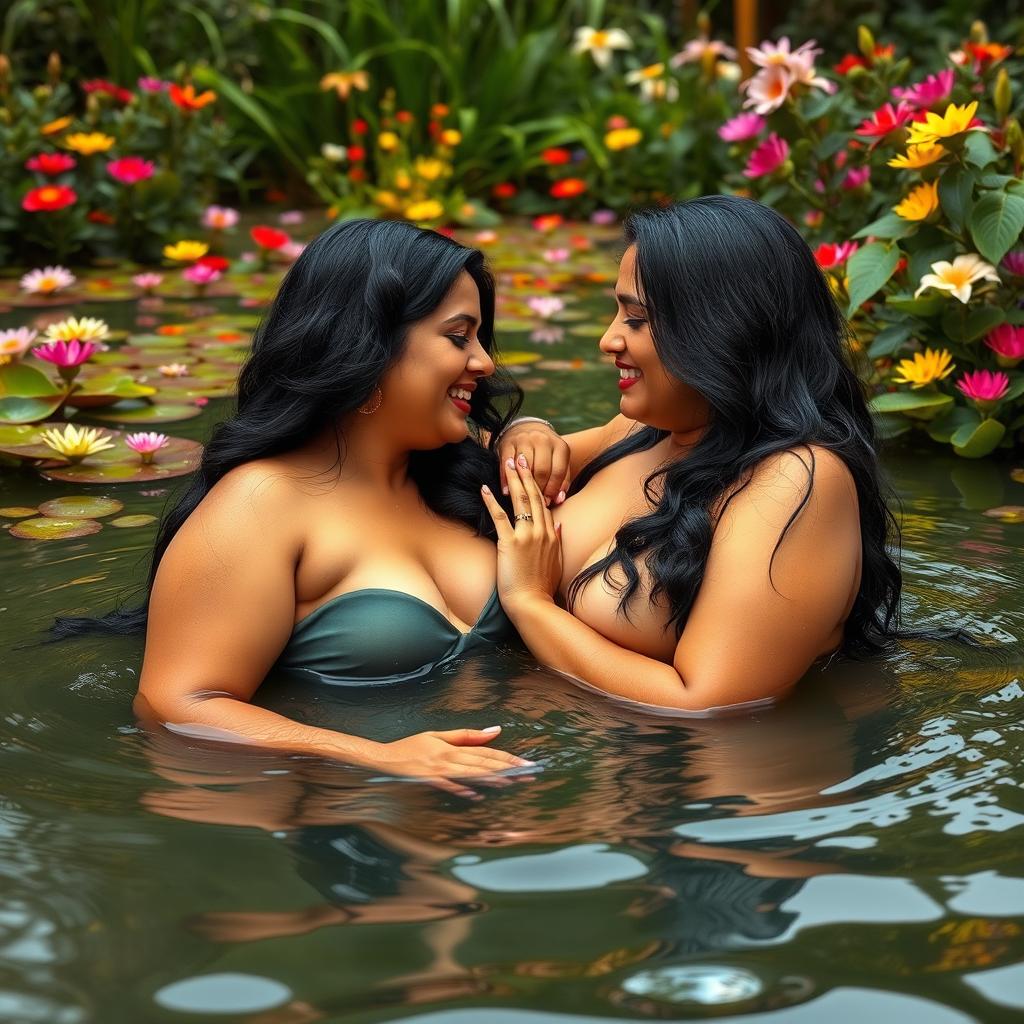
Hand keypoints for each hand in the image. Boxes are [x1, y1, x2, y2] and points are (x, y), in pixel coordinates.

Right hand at [371, 726, 536, 799]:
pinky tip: (476, 794)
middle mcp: (448, 757)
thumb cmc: (411, 746)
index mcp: (452, 746)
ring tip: (511, 782)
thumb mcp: (438, 735)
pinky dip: (461, 789)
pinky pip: (447, 785)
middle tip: (528, 774)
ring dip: (491, 778)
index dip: (508, 757)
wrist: (383, 757)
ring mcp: (438, 770)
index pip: (486, 751)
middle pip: (483, 763)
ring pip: (470, 774)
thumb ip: (466, 735)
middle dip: (508, 768)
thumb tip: (495, 730)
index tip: (526, 763)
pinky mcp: (427, 780)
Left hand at [481, 454, 562, 614]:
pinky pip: (499, 517)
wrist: (533, 603)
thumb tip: (559, 523)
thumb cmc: (542, 587)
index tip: (531, 470)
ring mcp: (526, 536)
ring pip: (519, 501)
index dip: (537, 484)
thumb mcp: (556, 562)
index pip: (544, 503)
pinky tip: (485, 489)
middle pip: (533, 496)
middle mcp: (541, 531)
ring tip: (506, 464)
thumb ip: (558, 541)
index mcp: (551, 535)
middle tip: (519, 457)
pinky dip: (492, 501)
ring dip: (512, 480)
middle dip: (525, 475)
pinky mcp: (510, 543)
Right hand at [498, 421, 569, 506]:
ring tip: (523, 498)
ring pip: (525, 468)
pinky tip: (507, 491)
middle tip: (535, 501)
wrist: (528, 429)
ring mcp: (525, 440)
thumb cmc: (546, 453)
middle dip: (539, 489)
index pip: (558, 471)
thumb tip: (559, 500)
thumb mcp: (559, 463)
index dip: (552, 490)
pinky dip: (506, 480)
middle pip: (541, 470)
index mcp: (560, 446)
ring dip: (523, 485)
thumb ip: (562, 481)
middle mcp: (543, 440)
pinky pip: (507, 464)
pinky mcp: (508, 443)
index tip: (548, 502)